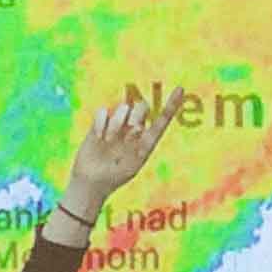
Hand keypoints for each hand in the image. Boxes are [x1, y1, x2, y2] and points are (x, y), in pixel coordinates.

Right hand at [60, 81, 175, 228]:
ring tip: (109, 140)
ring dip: (116, 124)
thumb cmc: (114, 178)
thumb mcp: (131, 165)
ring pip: (123, 108)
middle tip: (127, 130)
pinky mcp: (100, 123)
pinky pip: (103, 111)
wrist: (91, 182)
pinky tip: (99, 137)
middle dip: (137, 115)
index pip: (161, 120)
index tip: (180, 89)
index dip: (171, 105)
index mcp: (146, 141)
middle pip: (142, 107)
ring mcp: (117, 125)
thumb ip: (137, 146)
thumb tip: (137, 126)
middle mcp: (133, 130)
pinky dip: (101, 122)